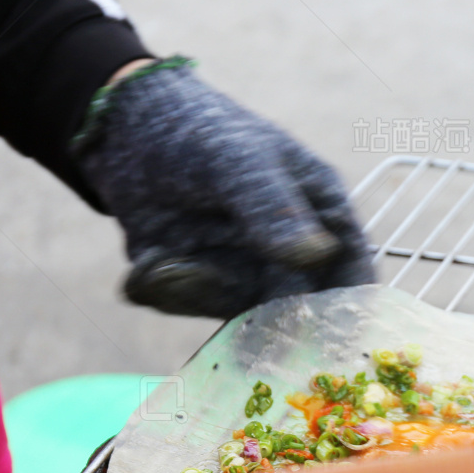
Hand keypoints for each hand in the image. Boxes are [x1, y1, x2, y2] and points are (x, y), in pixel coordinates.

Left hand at [72, 57, 374, 319]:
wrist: (123, 127)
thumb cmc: (200, 130)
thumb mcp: (239, 160)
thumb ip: (273, 207)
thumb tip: (315, 255)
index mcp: (321, 214)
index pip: (350, 274)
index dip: (348, 313)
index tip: (330, 345)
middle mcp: (290, 253)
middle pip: (295, 313)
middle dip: (263, 328)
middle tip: (239, 344)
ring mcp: (245, 272)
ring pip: (232, 315)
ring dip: (197, 293)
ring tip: (164, 261)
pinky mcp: (200, 283)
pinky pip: (190, 305)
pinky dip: (165, 288)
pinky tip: (151, 260)